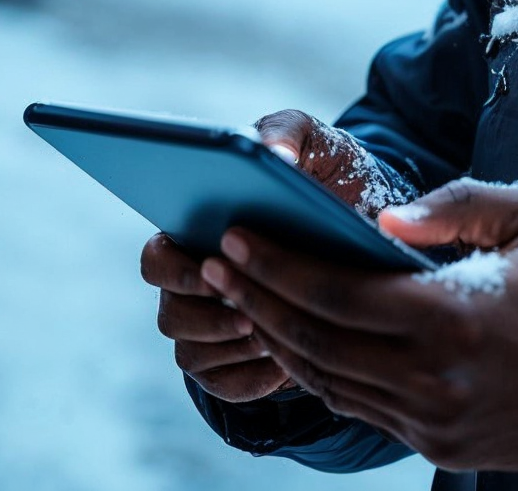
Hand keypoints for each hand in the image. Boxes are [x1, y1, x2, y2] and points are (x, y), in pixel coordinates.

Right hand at [139, 110, 404, 402]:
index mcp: (192, 233)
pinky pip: (224, 384)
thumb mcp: (310, 144)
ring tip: (274, 331)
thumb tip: (274, 157)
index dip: (177, 268)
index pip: (155, 257)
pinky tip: (284, 360)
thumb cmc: (321, 178)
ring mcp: (207, 329)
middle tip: (247, 307)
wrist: (362, 228)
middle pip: (169, 313)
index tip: (218, 262)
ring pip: (191, 352)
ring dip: (231, 344)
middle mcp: (190, 285)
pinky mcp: (232, 367)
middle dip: (205, 314)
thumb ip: (286, 133)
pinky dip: (252, 377)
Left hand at [202, 179, 517, 471]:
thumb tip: (380, 223)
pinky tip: (295, 337)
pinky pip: (360, 408)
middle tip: (214, 262)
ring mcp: (435, 421)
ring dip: (277, 338)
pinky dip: (319, 373)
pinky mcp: (438, 447)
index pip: (335, 294)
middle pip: (316, 340)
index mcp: (453, 317)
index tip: (232, 236)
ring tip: (243, 297)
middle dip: (257, 298)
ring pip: (329, 381)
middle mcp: (436, 379)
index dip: (275, 266)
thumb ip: (454, 206)